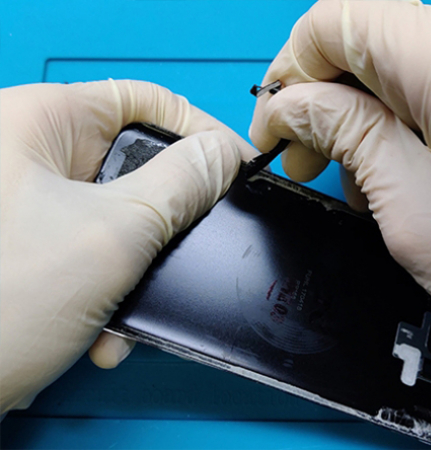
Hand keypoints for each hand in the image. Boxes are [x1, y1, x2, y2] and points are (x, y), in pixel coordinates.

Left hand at [0, 80, 255, 413]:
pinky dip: (111, 292)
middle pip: (138, 163)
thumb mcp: (115, 235)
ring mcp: (31, 201)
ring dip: (140, 270)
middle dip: (166, 222)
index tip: (239, 171)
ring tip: (134, 309)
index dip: (202, 133)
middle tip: (189, 248)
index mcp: (39, 121)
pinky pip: (97, 250)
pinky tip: (104, 331)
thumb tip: (222, 156)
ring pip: (123, 217)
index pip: (146, 101)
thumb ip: (183, 185)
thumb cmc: (1, 304)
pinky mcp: (35, 242)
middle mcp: (32, 154)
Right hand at [250, 0, 430, 425]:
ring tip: (368, 180)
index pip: (343, 19)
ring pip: (410, 59)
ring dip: (372, 112)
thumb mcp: (408, 210)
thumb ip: (343, 136)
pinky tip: (408, 166)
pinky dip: (413, 115)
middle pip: (378, 36)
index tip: (279, 122)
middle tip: (309, 156)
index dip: (294, 69)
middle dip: (331, 96)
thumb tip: (292, 104)